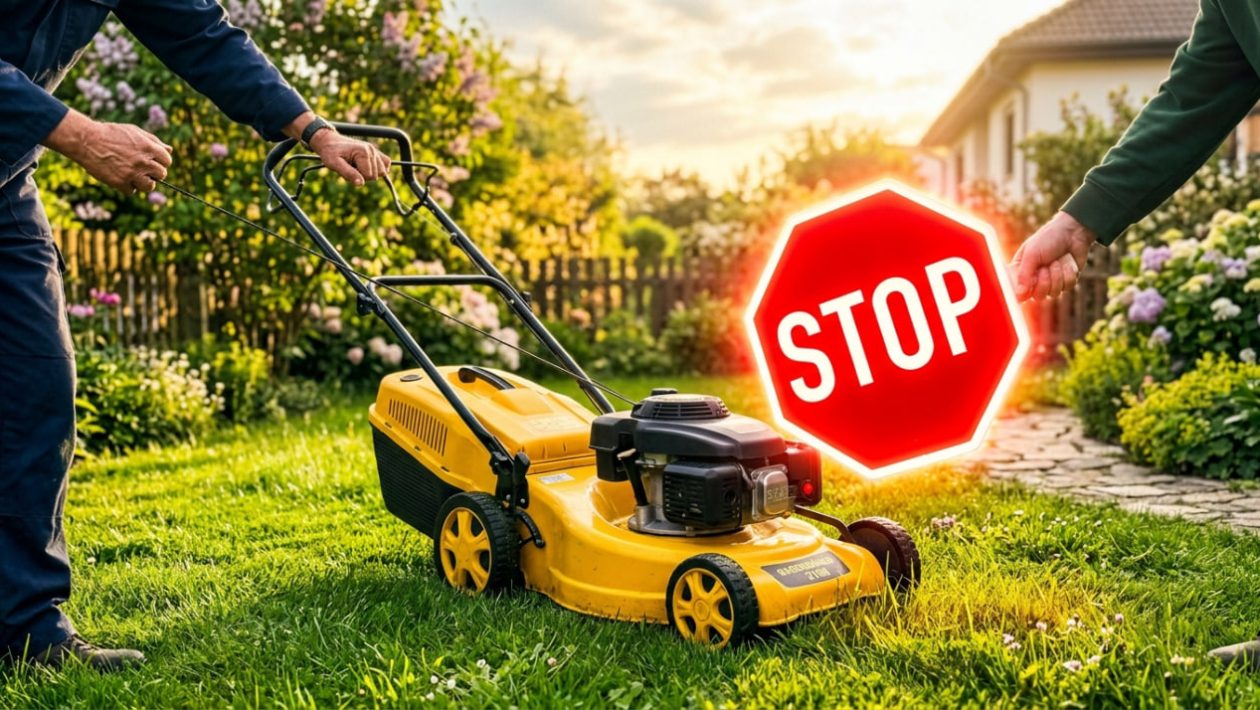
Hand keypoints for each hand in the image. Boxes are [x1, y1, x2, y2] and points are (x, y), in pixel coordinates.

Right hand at [44, 110, 171, 193]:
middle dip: (153, 173)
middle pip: (161, 175)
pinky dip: (126, 187)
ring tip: (133, 175)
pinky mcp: (120, 182)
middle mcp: (143, 161)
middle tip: (141, 169)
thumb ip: (154, 141)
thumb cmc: (111, 134)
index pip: (167, 161)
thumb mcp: (134, 132)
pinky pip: (131, 191)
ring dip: (143, 183)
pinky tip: (120, 177)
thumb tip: (169, 151)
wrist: (86, 140)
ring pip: (149, 187)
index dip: (160, 162)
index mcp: (149, 147)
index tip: (152, 162)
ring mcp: (132, 173)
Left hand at [309, 129, 390, 185]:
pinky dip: (378, 169)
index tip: (347, 168)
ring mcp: (375, 150)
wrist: (329, 141)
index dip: (358, 177)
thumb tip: (361, 183)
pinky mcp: (376, 152)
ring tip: (356, 165)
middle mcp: (372, 150)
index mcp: (363, 152)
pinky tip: (367, 166)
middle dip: (363, 175)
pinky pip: (386, 164)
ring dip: (368, 172)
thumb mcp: (334, 164)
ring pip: (381, 172)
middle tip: (350, 167)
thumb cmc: (330, 153)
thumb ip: (348, 173)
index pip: (369, 176)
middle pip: (376, 176)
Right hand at [1009, 212, 1096, 300]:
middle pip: (1037, 296)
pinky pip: (1067, 287)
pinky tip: (1067, 262)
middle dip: (1044, 281)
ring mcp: (1052, 282)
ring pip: (1053, 293)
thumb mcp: (1031, 254)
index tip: (1029, 285)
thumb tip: (1019, 296)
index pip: (1018, 292)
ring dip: (1057, 275)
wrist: (1073, 232)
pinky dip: (1068, 273)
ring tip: (1057, 261)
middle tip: (1045, 267)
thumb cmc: (1048, 239)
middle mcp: (1036, 280)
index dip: (1023, 292)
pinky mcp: (1067, 281)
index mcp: (1022, 272)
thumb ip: (1023, 275)